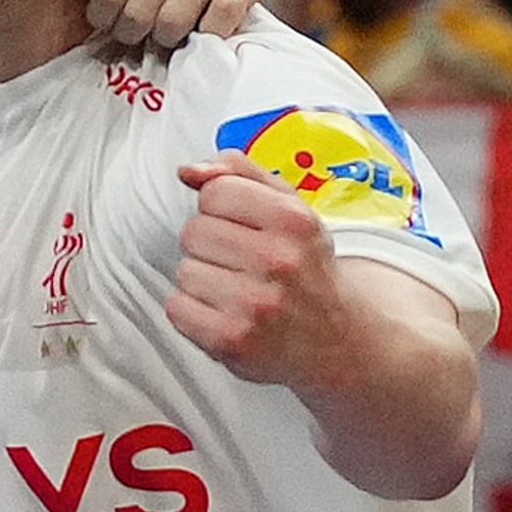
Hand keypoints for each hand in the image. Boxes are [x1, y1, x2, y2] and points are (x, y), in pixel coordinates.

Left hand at [48, 0, 268, 45]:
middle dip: (131, 30)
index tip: (107, 16)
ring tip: (160, 27)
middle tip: (133, 27)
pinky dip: (203, 34)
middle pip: (140, 13)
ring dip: (163, 37)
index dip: (102, 16)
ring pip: (175, 23)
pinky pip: (218, 23)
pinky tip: (195, 25)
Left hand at [165, 151, 354, 388]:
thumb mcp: (289, 206)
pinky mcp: (231, 340)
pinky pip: (177, 308)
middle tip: (242, 263)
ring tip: (236, 290)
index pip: (214, 193)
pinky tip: (225, 313)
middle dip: (210, 244)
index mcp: (293, 220)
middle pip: (193, 231)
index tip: (242, 227)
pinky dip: (193, 312)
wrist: (334, 339)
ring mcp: (254, 304)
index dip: (221, 208)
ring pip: (184, 270)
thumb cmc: (304, 267)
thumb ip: (238, 171)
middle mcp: (277, 261)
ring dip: (202, 280)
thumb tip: (188, 171)